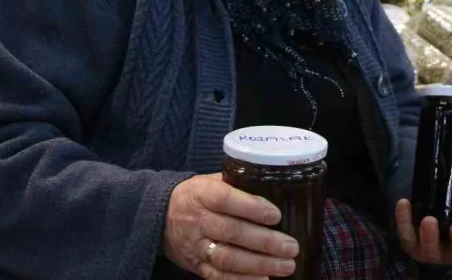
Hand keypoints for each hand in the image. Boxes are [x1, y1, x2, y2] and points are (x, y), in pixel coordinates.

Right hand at [164, 174, 299, 279]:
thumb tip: (276, 186)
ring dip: (258, 264)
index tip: (276, 215)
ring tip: (285, 266)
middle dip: (264, 241)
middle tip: (290, 246)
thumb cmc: (198, 196)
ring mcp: (196, 246)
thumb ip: (238, 184)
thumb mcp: (211, 181)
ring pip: (227, 257)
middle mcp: (198, 220)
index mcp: (203, 194)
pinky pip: (218, 276)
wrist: (161, 216)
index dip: (252, 207)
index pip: (226, 199)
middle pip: (231, 232)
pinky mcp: (196, 266)